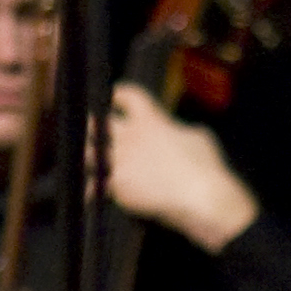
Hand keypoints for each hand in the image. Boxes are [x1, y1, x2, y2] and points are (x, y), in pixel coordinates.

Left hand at [105, 82, 259, 253]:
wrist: (199, 196)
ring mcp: (121, 162)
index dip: (119, 94)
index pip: (129, 96)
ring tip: (86, 159)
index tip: (114, 95)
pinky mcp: (117, 187)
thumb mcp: (196, 136)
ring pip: (91, 154)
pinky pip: (96, 186)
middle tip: (90, 128)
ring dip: (88, 156)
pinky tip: (89, 194)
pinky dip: (92, 190)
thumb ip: (177, 131)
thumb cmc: (204, 166)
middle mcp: (131, 138)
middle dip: (94, 124)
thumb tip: (174, 134)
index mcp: (151, 120)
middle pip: (100, 123)